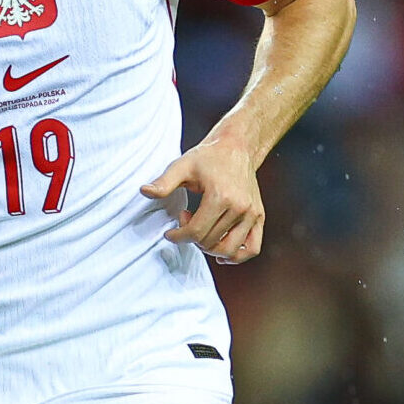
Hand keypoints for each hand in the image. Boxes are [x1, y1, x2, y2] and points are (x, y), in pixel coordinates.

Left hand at [141, 139, 264, 263]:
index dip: (178, 236)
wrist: (237, 147)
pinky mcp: (259, 216)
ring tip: (201, 232)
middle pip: (210, 241)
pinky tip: (220, 252)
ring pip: (229, 249)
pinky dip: (236, 256)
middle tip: (185, 220)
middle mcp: (240, 207)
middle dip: (191, 237)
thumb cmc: (208, 157)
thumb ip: (164, 182)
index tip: (169, 233)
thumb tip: (144, 191)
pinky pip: (252, 248)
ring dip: (209, 248)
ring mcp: (252, 213)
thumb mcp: (183, 165)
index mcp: (221, 196)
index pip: (196, 231)